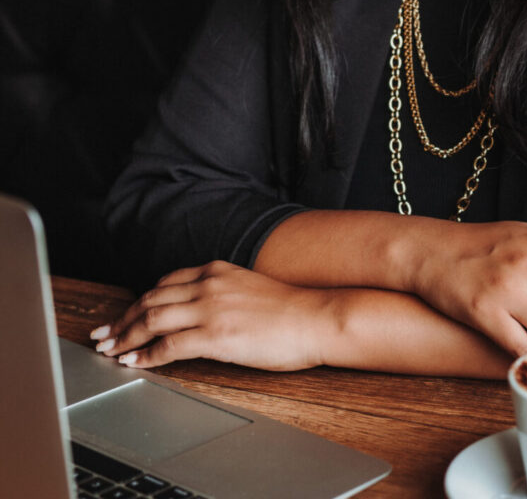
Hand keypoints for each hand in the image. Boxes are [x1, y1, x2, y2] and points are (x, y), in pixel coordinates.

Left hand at [89, 261, 335, 370]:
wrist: (315, 317)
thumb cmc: (290, 308)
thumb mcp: (247, 287)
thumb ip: (220, 292)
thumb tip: (199, 310)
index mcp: (216, 269)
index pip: (164, 283)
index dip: (138, 301)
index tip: (124, 315)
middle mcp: (208, 283)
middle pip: (150, 300)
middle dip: (122, 319)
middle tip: (104, 335)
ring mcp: (210, 308)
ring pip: (152, 320)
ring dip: (126, 337)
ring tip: (110, 351)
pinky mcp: (215, 335)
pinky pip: (168, 346)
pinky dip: (146, 355)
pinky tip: (135, 362)